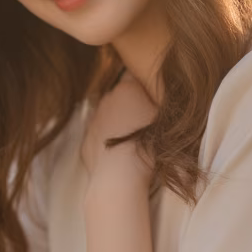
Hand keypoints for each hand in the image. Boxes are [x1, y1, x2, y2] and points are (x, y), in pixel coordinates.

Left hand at [80, 69, 157, 183]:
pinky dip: (107, 143)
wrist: (120, 175)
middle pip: (122, 97)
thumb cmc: (149, 144)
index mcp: (127, 88)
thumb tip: (159, 93)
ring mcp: (94, 120)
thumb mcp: (165, 116)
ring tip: (133, 143)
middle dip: (131, 105)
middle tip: (146, 122)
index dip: (145, 86)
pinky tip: (120, 156)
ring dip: (119, 124)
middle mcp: (107, 99)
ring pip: (109, 117)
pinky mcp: (86, 141)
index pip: (136, 76)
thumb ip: (160, 100)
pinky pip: (99, 137)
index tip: (153, 97)